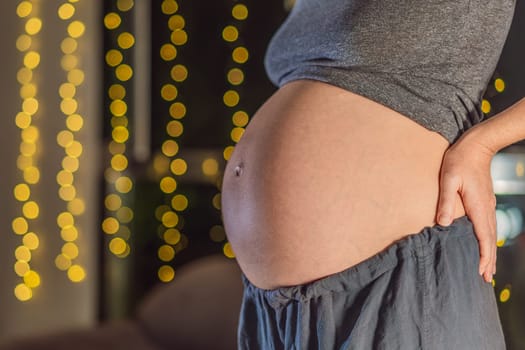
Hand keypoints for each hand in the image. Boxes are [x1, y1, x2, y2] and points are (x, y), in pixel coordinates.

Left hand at [436, 128, 496, 282]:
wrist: (477, 145)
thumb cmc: (459, 161)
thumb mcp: (448, 179)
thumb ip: (445, 201)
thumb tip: (443, 223)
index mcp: (478, 206)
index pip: (483, 237)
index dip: (484, 256)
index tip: (483, 271)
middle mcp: (486, 208)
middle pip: (490, 240)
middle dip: (489, 260)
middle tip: (486, 278)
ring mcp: (487, 205)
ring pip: (491, 233)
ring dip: (489, 251)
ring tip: (487, 268)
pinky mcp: (484, 201)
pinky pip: (488, 225)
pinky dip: (488, 239)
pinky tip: (484, 244)